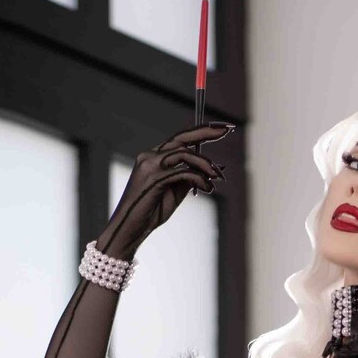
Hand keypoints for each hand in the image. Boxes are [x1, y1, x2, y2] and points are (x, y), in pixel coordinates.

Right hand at [99, 122, 231, 257]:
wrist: (130, 229)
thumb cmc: (151, 212)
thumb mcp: (175, 192)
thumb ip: (188, 178)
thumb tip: (211, 170)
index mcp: (154, 157)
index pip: (180, 139)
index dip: (201, 131)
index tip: (222, 128)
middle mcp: (150, 156)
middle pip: (182, 138)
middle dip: (206, 132)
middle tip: (227, 129)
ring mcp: (150, 165)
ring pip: (184, 154)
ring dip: (205, 164)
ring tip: (217, 177)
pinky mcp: (154, 179)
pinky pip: (182, 173)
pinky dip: (199, 179)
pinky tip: (207, 188)